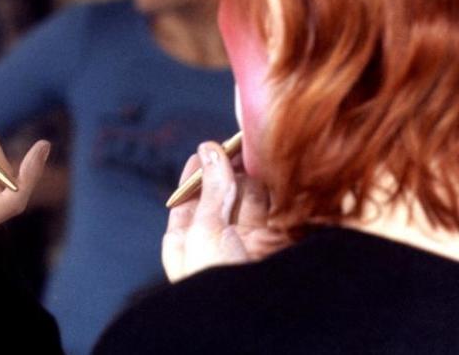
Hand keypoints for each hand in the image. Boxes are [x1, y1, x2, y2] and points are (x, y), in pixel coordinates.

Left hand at [161, 141, 288, 281]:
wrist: (255, 327)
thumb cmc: (216, 284)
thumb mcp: (207, 231)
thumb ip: (213, 190)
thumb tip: (209, 150)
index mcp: (186, 240)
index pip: (190, 196)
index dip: (200, 170)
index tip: (210, 146)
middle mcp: (216, 240)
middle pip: (224, 194)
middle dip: (232, 168)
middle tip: (243, 141)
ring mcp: (248, 244)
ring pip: (253, 199)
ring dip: (258, 177)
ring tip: (264, 151)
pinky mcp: (277, 248)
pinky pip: (278, 212)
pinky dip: (281, 192)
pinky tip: (283, 173)